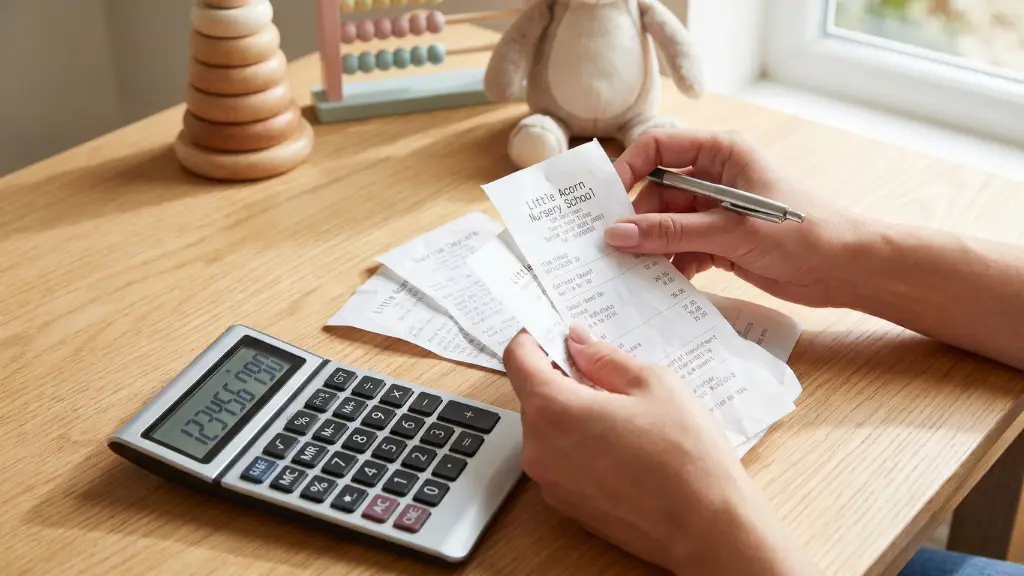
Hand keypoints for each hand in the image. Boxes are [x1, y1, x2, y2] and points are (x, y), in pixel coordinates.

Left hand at [503, 324, 818, 574]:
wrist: (706, 529)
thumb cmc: (686, 457)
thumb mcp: (652, 384)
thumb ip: (604, 358)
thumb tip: (578, 341)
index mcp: (552, 410)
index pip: (518, 359)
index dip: (534, 338)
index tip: (553, 332)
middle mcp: (539, 448)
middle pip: (533, 395)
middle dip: (561, 376)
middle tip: (604, 370)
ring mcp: (550, 482)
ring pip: (548, 428)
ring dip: (573, 411)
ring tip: (623, 411)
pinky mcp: (567, 504)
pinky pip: (561, 459)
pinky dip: (580, 443)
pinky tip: (623, 443)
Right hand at [608, 129, 867, 307]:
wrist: (846, 269)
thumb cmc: (802, 232)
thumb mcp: (729, 229)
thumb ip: (670, 231)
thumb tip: (616, 233)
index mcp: (720, 153)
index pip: (658, 148)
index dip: (628, 169)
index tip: (606, 200)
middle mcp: (714, 177)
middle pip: (656, 192)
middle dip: (636, 220)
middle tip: (612, 249)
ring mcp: (716, 210)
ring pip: (666, 223)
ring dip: (651, 246)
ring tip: (631, 271)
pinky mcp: (720, 241)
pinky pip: (681, 247)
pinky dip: (670, 264)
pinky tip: (660, 283)